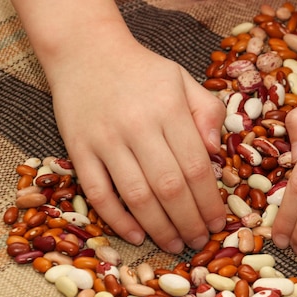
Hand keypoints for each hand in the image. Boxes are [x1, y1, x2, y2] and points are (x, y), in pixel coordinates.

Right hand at [47, 31, 225, 252]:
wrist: (85, 51)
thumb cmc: (142, 71)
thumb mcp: (183, 80)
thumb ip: (207, 113)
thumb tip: (218, 154)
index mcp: (169, 109)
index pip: (196, 167)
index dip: (209, 201)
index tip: (218, 223)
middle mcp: (138, 126)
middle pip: (170, 187)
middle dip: (189, 222)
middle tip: (199, 242)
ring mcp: (104, 140)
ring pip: (136, 196)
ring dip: (159, 228)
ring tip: (175, 245)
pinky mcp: (77, 149)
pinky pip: (97, 192)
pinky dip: (116, 219)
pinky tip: (136, 235)